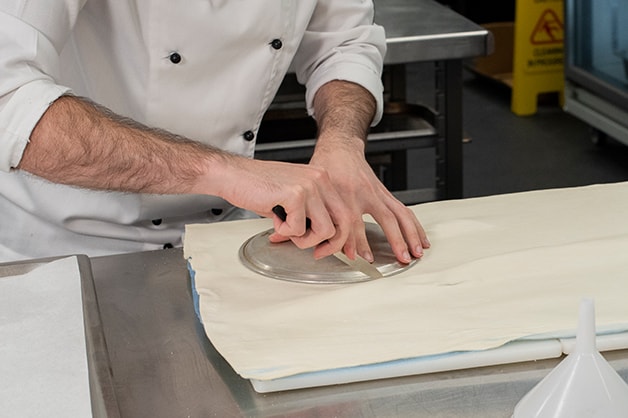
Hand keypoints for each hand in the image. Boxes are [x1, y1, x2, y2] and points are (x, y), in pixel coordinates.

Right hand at [214, 157, 352, 255]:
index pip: (345, 212)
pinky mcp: (295, 194)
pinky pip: (300, 229)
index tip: (326, 248)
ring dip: (305, 239)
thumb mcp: (291, 199)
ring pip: (325, 230)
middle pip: (344, 222)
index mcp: (322, 178)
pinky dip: (285, 231)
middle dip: (330, 244)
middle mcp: (320, 178)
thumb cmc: (256, 186)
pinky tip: (275, 219)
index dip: (339, 236)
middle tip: (315, 252)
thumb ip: (310, 214)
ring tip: (288, 230)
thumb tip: (322, 238)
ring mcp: (309, 185)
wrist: (232, 175)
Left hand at [305, 133, 429, 263]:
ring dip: (412, 235)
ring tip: (417, 253)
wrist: (340, 150)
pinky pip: (405, 211)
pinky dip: (415, 226)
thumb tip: (335, 249)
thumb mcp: (321, 195)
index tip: (365, 258)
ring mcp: (379, 192)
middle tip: (402, 258)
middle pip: (387, 218)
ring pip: (401, 214)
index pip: (355, 223)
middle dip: (397, 240)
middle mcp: (366, 193)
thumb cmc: (327, 172)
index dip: (360, 243)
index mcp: (346, 195)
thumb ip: (328, 221)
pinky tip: (421, 239)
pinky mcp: (386, 193)